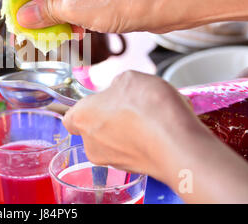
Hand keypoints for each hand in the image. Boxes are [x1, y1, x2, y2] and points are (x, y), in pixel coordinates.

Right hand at [9, 0, 247, 34]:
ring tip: (55, 36)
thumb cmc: (123, 0)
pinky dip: (70, 9)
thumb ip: (44, 12)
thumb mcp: (75, 10)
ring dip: (53, 12)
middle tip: (34, 34)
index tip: (18, 22)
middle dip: (34, 9)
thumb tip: (23, 17)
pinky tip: (74, 29)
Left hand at [63, 70, 247, 202]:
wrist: (177, 143)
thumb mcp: (129, 78)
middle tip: (129, 104)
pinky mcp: (134, 170)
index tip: (96, 101)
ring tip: (150, 115)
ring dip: (128, 128)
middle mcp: (91, 143)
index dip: (83, 108)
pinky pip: (134, 150)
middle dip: (110, 116)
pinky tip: (160, 128)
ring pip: (115, 140)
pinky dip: (144, 141)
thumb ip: (117, 85)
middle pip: (94, 128)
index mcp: (82, 118)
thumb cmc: (148, 109)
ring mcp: (112, 160)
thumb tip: (120, 90)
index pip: (69, 117)